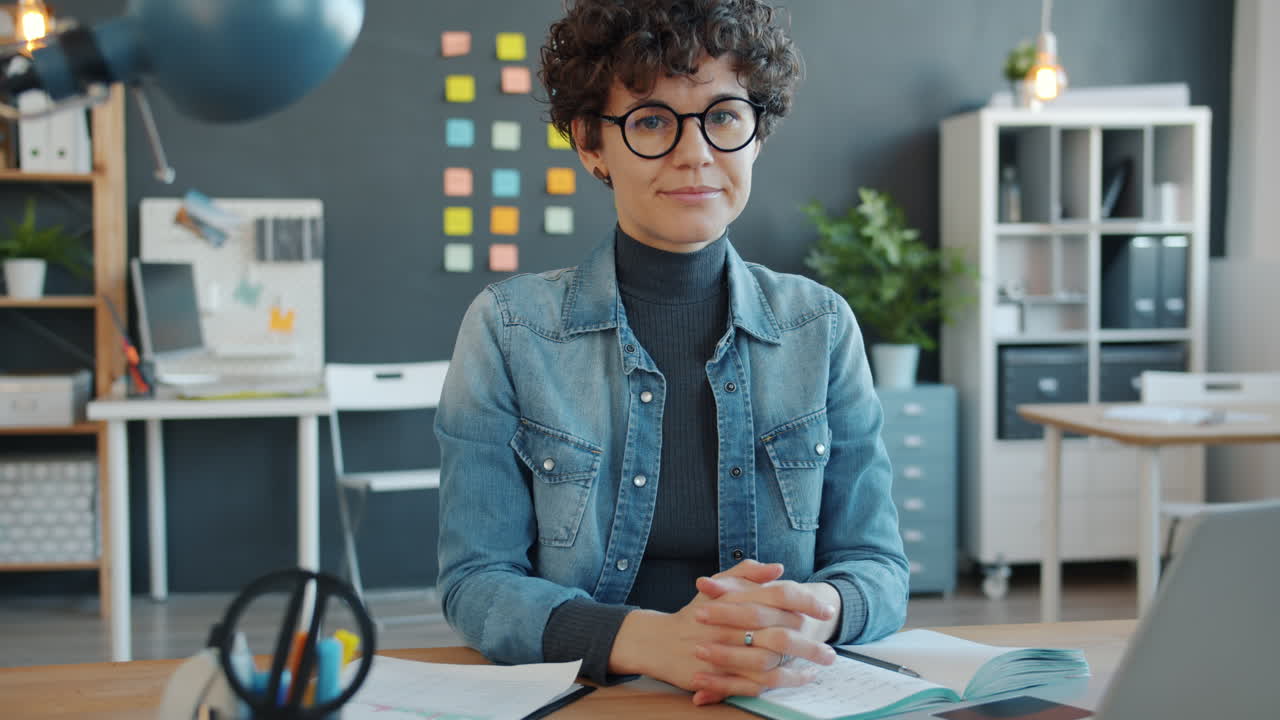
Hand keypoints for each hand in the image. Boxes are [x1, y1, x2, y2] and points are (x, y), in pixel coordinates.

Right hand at [608, 560, 821, 702]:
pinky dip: (782, 682)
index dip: (807, 602)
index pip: (780, 596)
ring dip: (800, 667)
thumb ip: (746, 573)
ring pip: (773, 662)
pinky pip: (759, 683)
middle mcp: (733, 627)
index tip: (826, 610)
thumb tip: (778, 568)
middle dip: (811, 643)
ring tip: (819, 667)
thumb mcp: (717, 586)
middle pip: (782, 634)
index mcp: (736, 600)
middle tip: (831, 650)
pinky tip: (798, 679)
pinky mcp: (722, 676)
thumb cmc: (694, 613)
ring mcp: (727, 653)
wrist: (660, 641)